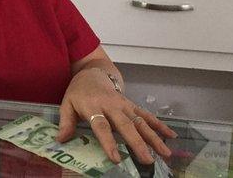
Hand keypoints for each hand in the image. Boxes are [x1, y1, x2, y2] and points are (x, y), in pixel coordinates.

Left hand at [57, 68, 175, 164]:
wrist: (92, 73)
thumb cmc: (79, 92)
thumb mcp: (67, 104)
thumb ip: (66, 122)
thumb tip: (61, 140)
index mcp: (94, 106)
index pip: (102, 126)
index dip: (109, 142)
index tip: (115, 157)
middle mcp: (112, 106)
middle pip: (126, 125)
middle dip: (137, 143)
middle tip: (147, 159)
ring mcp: (124, 105)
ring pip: (141, 122)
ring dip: (154, 137)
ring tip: (165, 152)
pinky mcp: (132, 105)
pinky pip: (147, 116)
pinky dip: (159, 125)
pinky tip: (171, 136)